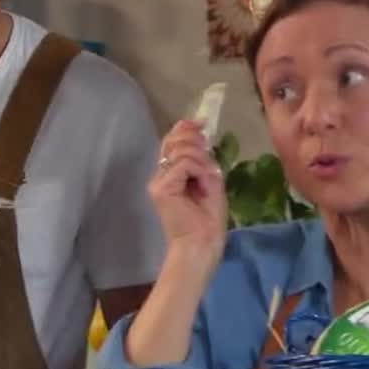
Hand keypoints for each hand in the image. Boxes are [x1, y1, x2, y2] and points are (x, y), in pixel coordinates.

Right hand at [148, 120, 227, 259]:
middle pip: (174, 141)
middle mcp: (160, 175)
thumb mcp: (210, 180)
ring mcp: (158, 181)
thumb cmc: (208, 219)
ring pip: (182, 151)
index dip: (184, 129)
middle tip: (209, 165)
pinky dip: (199, 171)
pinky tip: (203, 186)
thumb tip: (198, 132)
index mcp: (170, 174)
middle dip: (196, 144)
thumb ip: (202, 159)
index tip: (200, 124)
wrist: (202, 243)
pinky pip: (184, 164)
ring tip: (208, 182)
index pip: (171, 141)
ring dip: (202, 162)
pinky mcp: (160, 188)